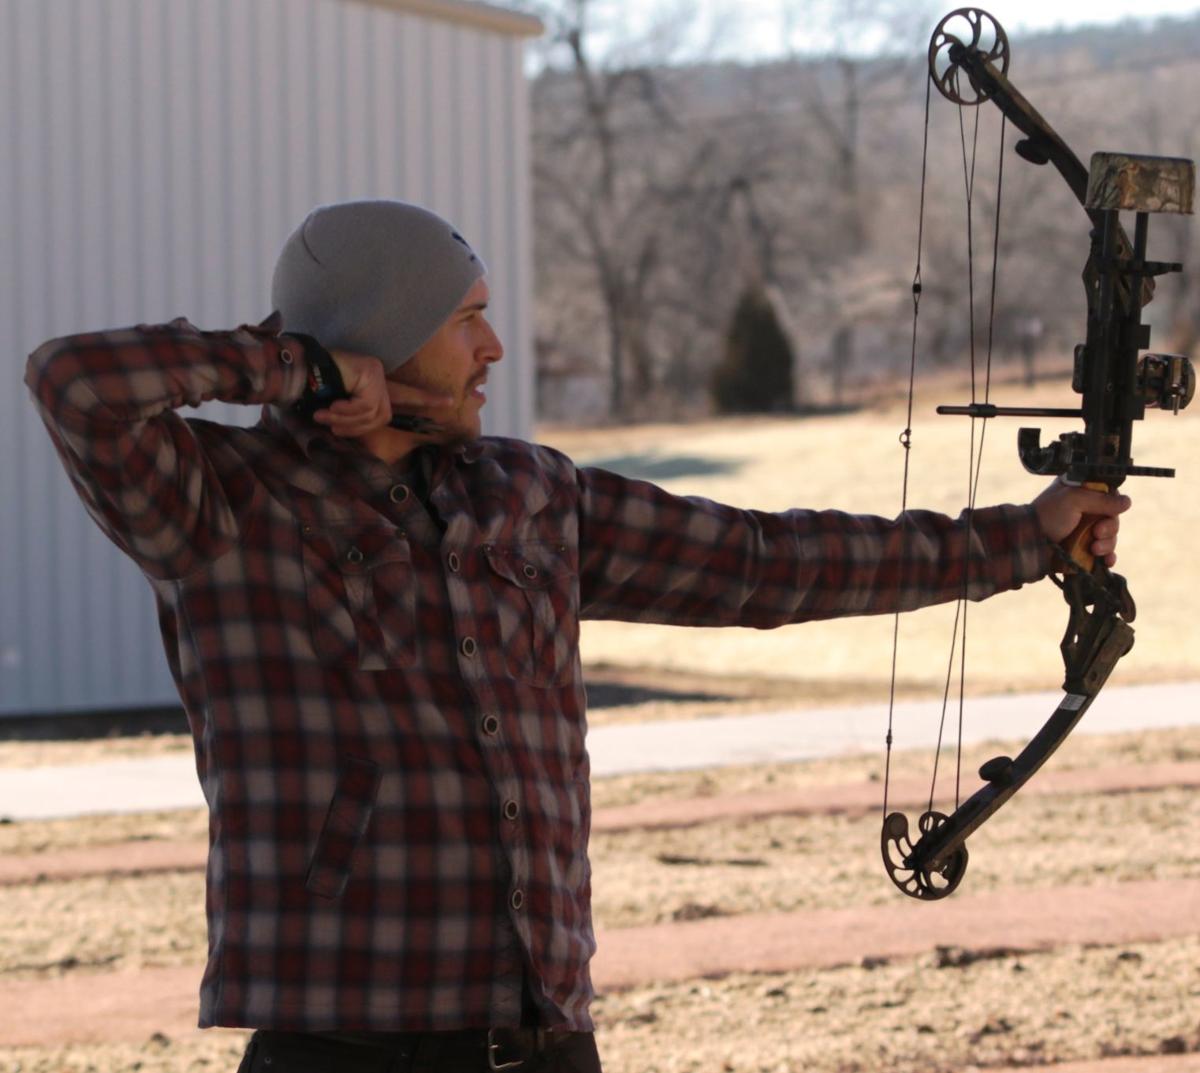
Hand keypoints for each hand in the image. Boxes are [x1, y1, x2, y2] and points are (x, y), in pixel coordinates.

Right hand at [314, 352, 449, 437]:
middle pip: (383, 417)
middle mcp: (379, 377)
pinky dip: (347, 412)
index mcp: (374, 386)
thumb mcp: (339, 411)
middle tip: (329, 423)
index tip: (450, 401)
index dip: (426, 400)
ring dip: (346, 420)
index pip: (405, 395)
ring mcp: (376, 372)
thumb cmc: (312, 391)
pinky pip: (367, 407)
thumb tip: (370, 428)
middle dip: (355, 426)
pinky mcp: (371, 372)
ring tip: (326, 414)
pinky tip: (332, 404)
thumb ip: (358, 419)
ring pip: (374, 415)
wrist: (296, 371)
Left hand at [1031, 477, 1130, 566]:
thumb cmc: (1047, 516)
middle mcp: (1084, 510)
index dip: (1112, 504)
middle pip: (1113, 518)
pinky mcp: (1083, 549)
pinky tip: (1106, 560)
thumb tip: (1127, 502)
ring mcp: (1084, 531)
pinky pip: (1105, 553)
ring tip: (1094, 549)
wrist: (1029, 543)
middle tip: (1096, 532)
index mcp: (1080, 493)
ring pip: (1111, 537)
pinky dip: (1108, 557)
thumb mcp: (1074, 499)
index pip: (1109, 495)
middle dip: (1109, 527)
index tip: (1107, 511)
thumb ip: (1101, 499)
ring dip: (1107, 544)